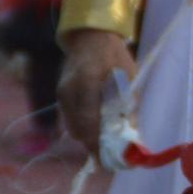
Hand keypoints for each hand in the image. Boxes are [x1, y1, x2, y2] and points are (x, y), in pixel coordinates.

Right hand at [59, 29, 138, 157]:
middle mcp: (70, 89)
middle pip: (78, 128)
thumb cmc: (115, 55)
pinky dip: (82, 127)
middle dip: (94, 144)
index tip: (111, 157)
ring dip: (88, 137)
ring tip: (105, 143)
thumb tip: (131, 135)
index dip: (99, 141)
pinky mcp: (60, 95)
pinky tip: (96, 128)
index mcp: (88, 81)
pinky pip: (70, 118)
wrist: (91, 36)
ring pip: (72, 126)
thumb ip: (128, 106)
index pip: (90, 120)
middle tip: (110, 154)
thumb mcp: (129, 76)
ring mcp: (62, 93)